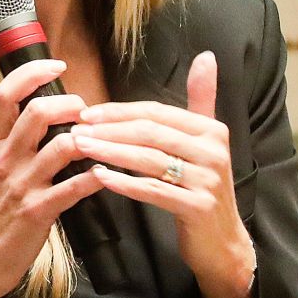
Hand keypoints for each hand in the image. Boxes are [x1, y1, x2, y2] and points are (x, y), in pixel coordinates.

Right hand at [0, 58, 104, 297]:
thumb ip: (13, 142)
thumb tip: (42, 114)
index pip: (5, 94)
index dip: (33, 73)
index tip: (57, 65)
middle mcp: (5, 159)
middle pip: (37, 112)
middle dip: (71, 104)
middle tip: (85, 111)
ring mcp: (21, 185)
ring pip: (63, 146)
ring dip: (92, 139)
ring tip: (103, 141)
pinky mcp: (38, 211)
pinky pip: (75, 187)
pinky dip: (98, 177)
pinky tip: (109, 175)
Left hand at [72, 51, 256, 297]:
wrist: (221, 241)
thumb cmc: (200, 187)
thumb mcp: (205, 141)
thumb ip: (202, 100)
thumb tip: (206, 56)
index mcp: (211, 130)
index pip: (156, 112)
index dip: (119, 111)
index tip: (86, 113)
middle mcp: (214, 151)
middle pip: (151, 133)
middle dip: (110, 129)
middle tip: (75, 129)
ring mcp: (208, 180)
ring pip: (149, 160)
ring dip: (110, 152)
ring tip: (79, 148)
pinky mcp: (199, 207)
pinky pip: (153, 191)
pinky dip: (124, 183)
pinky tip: (98, 177)